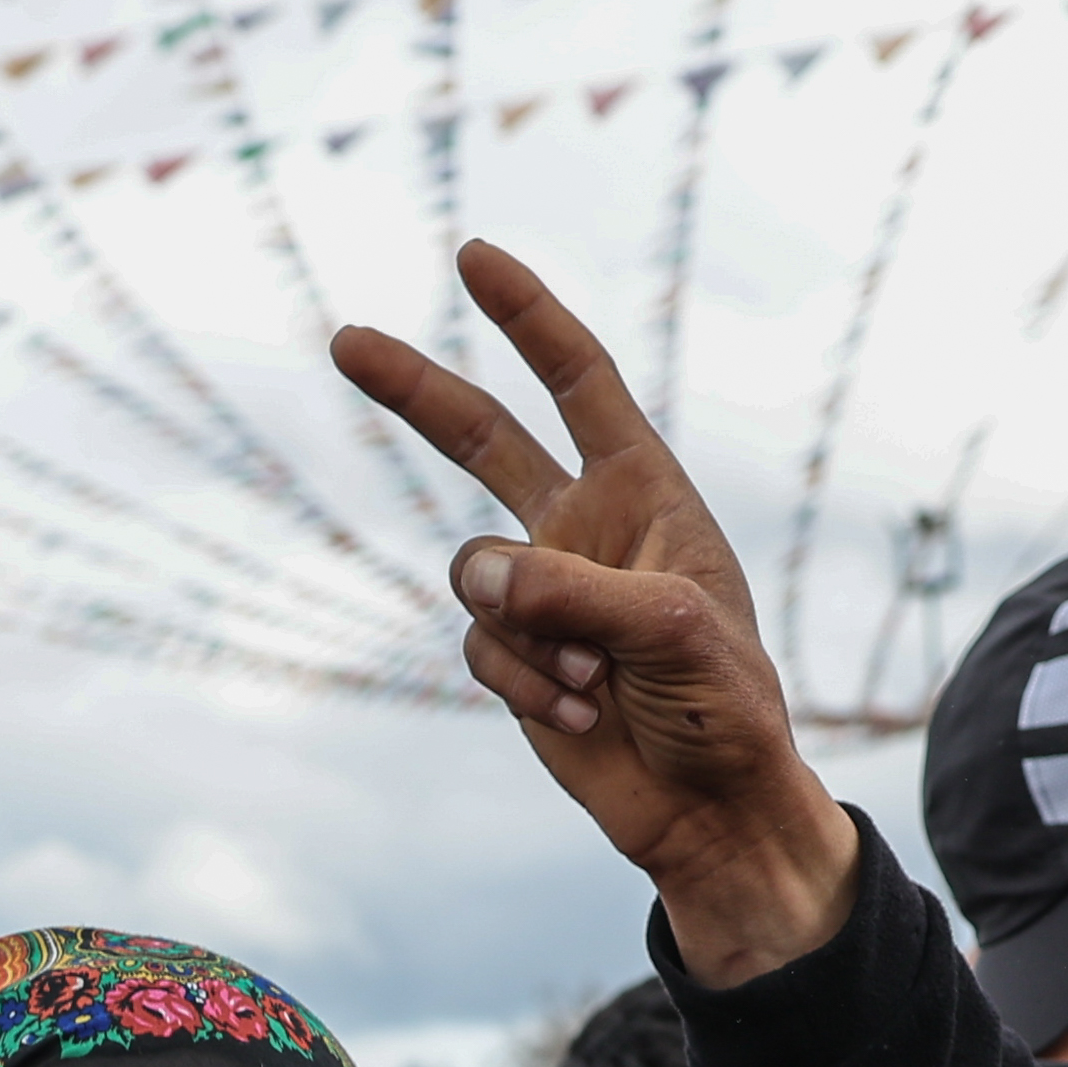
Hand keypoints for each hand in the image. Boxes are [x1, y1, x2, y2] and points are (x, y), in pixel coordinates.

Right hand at [330, 245, 854, 982]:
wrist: (710, 809)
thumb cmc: (724, 706)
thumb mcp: (670, 631)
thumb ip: (572, 591)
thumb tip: (480, 580)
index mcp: (644, 492)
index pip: (580, 382)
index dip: (527, 318)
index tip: (472, 257)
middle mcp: (585, 529)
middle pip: (481, 438)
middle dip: (415, 392)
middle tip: (343, 339)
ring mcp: (542, 595)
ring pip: (474, 575)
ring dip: (527, 634)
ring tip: (595, 684)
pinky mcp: (514, 660)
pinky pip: (479, 647)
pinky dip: (522, 684)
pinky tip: (579, 718)